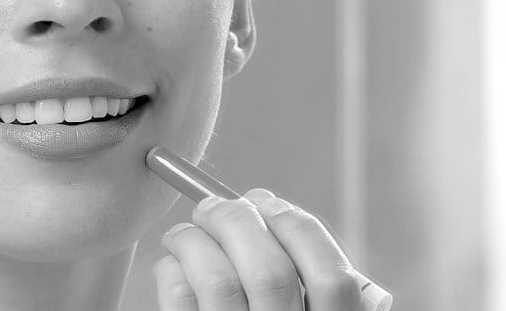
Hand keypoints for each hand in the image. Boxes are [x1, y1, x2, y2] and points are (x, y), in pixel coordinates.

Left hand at [154, 188, 365, 310]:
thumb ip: (312, 286)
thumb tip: (266, 212)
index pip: (332, 277)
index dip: (299, 228)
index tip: (269, 204)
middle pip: (269, 271)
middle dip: (237, 220)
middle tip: (217, 207)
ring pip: (217, 281)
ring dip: (195, 239)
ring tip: (188, 230)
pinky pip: (179, 302)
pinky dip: (172, 269)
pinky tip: (175, 263)